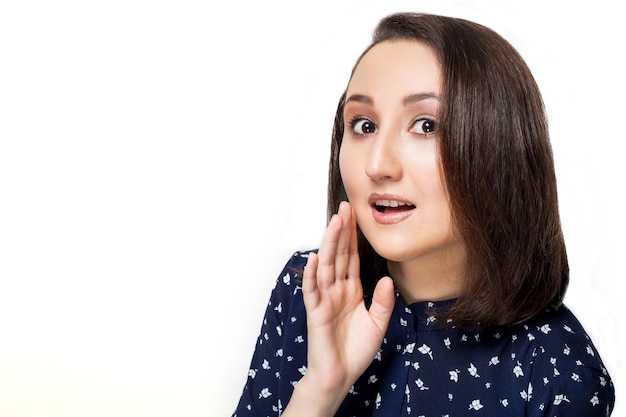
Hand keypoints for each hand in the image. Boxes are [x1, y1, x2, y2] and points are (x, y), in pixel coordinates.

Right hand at [283, 201, 394, 415]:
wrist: (340, 375)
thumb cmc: (355, 351)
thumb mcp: (378, 324)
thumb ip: (384, 302)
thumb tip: (388, 279)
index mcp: (351, 290)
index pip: (351, 257)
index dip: (353, 237)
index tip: (354, 215)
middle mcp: (336, 290)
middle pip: (339, 255)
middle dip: (341, 231)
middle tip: (345, 206)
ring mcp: (325, 300)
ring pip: (326, 266)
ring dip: (329, 244)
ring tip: (334, 223)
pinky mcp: (316, 313)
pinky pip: (313, 291)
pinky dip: (313, 275)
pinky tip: (315, 258)